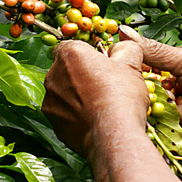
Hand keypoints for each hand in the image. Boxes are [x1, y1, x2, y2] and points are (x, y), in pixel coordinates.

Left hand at [41, 40, 149, 156]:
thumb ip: (126, 48)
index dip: (87, 53)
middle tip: (105, 84)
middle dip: (81, 74)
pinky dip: (75, 116)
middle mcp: (53, 76)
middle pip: (66, 69)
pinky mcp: (54, 124)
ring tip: (101, 105)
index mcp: (69, 55)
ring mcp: (51, 102)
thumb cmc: (121, 97)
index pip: (71, 45)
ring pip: (63, 93)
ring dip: (76, 96)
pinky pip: (64, 114)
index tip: (102, 63)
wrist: (113, 136)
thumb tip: (122, 47)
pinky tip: (94, 119)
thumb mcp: (131, 64)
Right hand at [117, 26, 181, 153]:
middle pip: (145, 91)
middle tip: (175, 87)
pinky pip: (165, 129)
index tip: (124, 61)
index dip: (136, 66)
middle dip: (159, 89)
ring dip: (178, 106)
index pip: (145, 68)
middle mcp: (173, 93)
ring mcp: (175, 115)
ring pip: (155, 111)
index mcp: (175, 71)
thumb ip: (157, 52)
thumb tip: (125, 32)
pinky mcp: (178, 137)